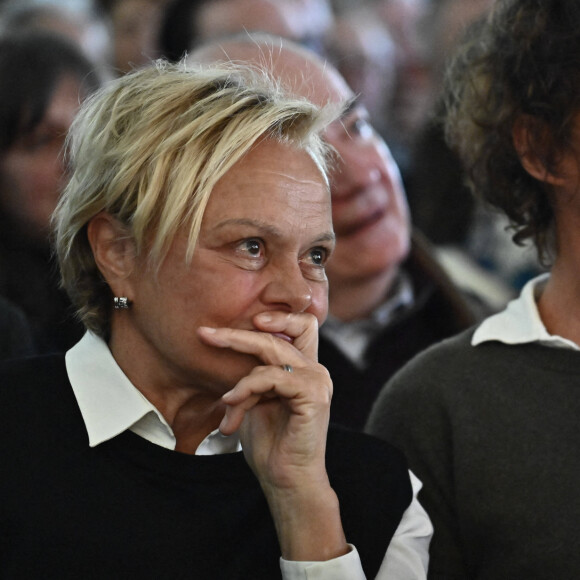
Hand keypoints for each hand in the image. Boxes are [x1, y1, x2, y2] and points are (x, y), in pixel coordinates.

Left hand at [197, 311, 347, 560]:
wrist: (285, 479)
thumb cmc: (270, 443)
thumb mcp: (255, 400)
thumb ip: (253, 375)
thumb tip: (229, 351)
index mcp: (303, 369)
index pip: (300, 325)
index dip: (278, 316)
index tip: (246, 320)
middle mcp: (314, 370)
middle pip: (277, 333)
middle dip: (237, 334)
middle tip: (205, 334)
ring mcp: (317, 380)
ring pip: (271, 351)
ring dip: (240, 376)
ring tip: (226, 402)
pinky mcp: (314, 394)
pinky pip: (272, 376)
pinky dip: (247, 388)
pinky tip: (233, 404)